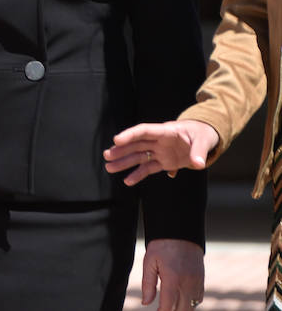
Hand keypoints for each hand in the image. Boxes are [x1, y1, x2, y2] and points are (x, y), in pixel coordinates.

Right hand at [103, 120, 219, 184]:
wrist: (204, 138)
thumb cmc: (202, 134)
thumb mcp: (204, 140)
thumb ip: (199, 151)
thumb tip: (197, 164)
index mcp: (165, 131)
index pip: (143, 131)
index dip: (130, 135)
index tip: (116, 140)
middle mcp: (158, 142)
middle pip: (136, 145)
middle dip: (121, 150)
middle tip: (107, 155)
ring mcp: (159, 152)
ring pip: (138, 157)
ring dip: (124, 162)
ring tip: (109, 167)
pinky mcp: (163, 162)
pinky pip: (148, 168)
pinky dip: (138, 175)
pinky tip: (127, 181)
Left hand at [139, 238, 203, 309]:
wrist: (181, 233)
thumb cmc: (162, 246)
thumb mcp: (149, 262)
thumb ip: (148, 284)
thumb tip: (145, 303)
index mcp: (173, 279)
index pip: (168, 306)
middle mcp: (187, 284)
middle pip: (182, 309)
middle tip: (162, 309)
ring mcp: (196, 283)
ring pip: (191, 306)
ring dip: (181, 309)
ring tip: (170, 306)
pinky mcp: (201, 280)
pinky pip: (198, 299)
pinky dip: (190, 303)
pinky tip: (181, 300)